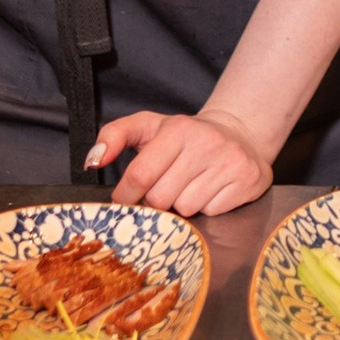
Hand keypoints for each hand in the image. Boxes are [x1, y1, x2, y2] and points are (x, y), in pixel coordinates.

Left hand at [94, 110, 273, 215]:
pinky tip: (211, 189)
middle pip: (162, 198)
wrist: (240, 134)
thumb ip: (114, 136)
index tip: (126, 199)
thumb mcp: (149, 126)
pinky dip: (207, 207)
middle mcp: (207, 143)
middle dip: (158, 200)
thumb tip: (92, 161)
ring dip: (182, 204)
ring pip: (186, 208)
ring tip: (190, 185)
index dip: (127, 195)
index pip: (140, 175)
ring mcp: (230, 162)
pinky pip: (212, 212)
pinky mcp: (247, 180)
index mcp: (178, 129)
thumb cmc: (185, 136)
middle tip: (166, 187)